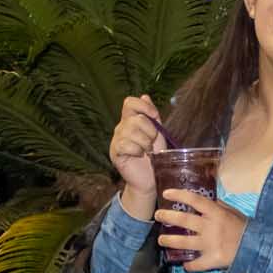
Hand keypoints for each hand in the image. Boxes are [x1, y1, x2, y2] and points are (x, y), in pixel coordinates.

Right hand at [108, 94, 163, 215]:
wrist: (150, 177)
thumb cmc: (155, 156)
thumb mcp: (157, 133)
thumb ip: (152, 116)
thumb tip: (145, 95)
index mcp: (131, 120)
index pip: (130, 102)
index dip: (144, 106)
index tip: (155, 117)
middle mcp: (122, 127)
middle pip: (136, 118)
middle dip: (150, 131)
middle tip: (151, 143)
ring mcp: (116, 139)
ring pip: (132, 132)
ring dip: (144, 143)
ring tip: (146, 151)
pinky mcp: (115, 152)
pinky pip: (126, 145)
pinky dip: (137, 151)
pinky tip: (138, 156)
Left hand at [155, 191, 246, 271]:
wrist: (258, 249)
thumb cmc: (245, 229)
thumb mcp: (234, 213)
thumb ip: (219, 206)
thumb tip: (207, 199)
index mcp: (216, 212)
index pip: (194, 199)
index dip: (179, 194)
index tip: (166, 193)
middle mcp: (210, 226)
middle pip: (184, 219)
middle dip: (167, 216)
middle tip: (158, 216)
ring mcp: (210, 244)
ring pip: (183, 242)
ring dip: (169, 241)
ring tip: (161, 240)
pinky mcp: (212, 260)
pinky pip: (195, 264)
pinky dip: (189, 266)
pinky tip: (185, 265)